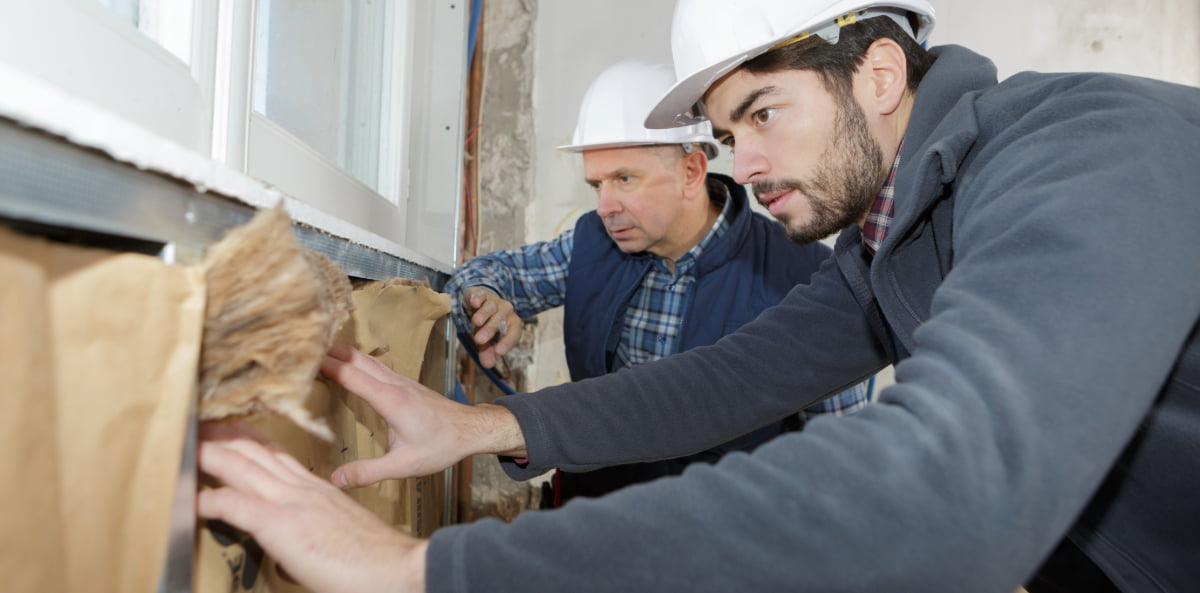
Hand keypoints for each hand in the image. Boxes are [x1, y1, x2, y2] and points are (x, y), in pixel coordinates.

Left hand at [197, 422, 427, 592]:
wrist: (398, 568)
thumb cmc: (373, 560)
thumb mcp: (340, 532)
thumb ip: (315, 527)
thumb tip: (295, 542)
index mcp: (317, 489)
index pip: (276, 454)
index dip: (248, 438)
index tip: (230, 429)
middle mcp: (302, 488)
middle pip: (254, 450)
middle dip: (221, 434)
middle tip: (197, 422)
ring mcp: (291, 502)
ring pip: (241, 466)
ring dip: (208, 452)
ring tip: (185, 442)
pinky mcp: (281, 525)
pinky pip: (234, 504)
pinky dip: (207, 499)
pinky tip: (188, 499)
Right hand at [320, 344, 527, 487]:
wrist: (471, 430)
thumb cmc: (442, 446)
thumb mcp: (405, 466)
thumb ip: (369, 473)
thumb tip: (335, 481)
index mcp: (390, 399)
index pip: (350, 374)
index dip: (324, 364)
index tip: (300, 358)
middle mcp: (393, 383)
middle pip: (354, 358)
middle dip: (326, 351)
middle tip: (298, 347)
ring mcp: (399, 380)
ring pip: (364, 358)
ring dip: (339, 352)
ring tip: (313, 351)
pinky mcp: (403, 383)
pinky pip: (373, 365)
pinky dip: (353, 360)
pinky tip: (344, 365)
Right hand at [462, 286, 522, 367]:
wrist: (480, 303)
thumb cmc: (487, 325)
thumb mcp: (487, 341)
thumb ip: (487, 352)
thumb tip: (488, 365)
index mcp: (511, 325)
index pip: (514, 334)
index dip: (507, 342)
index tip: (499, 352)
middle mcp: (506, 312)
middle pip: (500, 321)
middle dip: (490, 330)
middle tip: (479, 340)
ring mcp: (495, 301)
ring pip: (491, 308)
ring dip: (484, 314)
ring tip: (476, 322)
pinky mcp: (482, 294)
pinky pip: (481, 295)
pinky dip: (478, 299)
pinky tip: (475, 303)